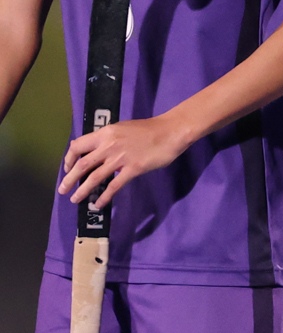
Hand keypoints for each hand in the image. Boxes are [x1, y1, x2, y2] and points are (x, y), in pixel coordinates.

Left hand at [59, 113, 193, 208]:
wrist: (170, 132)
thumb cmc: (148, 130)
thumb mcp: (122, 128)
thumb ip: (108, 139)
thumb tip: (97, 149)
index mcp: (104, 133)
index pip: (77, 146)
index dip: (69, 159)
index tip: (68, 169)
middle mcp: (108, 146)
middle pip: (82, 164)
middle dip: (70, 179)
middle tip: (63, 190)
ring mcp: (120, 158)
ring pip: (95, 177)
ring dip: (82, 190)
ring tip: (75, 199)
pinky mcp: (133, 169)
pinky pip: (114, 185)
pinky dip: (104, 196)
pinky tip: (98, 204)